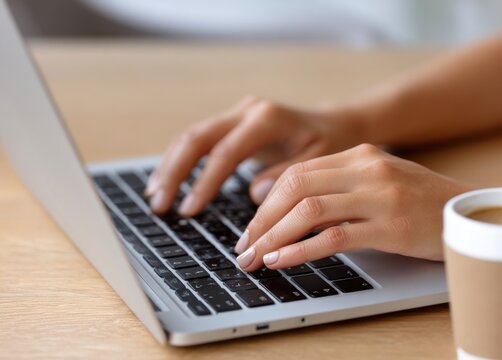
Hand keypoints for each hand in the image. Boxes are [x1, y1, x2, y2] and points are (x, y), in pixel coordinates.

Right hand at [146, 96, 363, 214]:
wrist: (336, 125)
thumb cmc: (331, 147)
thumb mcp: (319, 164)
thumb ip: (288, 178)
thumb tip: (257, 194)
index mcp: (268, 119)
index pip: (225, 152)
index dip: (204, 183)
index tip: (190, 211)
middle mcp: (249, 110)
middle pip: (198, 137)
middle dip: (175, 173)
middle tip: (160, 206)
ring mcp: (238, 113)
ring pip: (192, 136)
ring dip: (170, 166)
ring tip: (155, 196)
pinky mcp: (233, 123)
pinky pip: (199, 140)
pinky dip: (180, 160)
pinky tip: (167, 181)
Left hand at [234, 144, 472, 271]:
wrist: (472, 212)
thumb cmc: (422, 202)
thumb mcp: (379, 182)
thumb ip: (339, 187)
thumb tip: (288, 210)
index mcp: (361, 155)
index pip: (298, 172)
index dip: (266, 201)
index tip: (251, 226)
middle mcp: (368, 169)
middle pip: (295, 187)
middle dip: (261, 219)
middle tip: (244, 246)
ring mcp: (380, 196)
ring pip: (308, 210)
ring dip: (273, 236)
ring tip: (255, 257)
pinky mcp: (391, 226)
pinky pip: (333, 236)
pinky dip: (300, 250)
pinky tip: (282, 260)